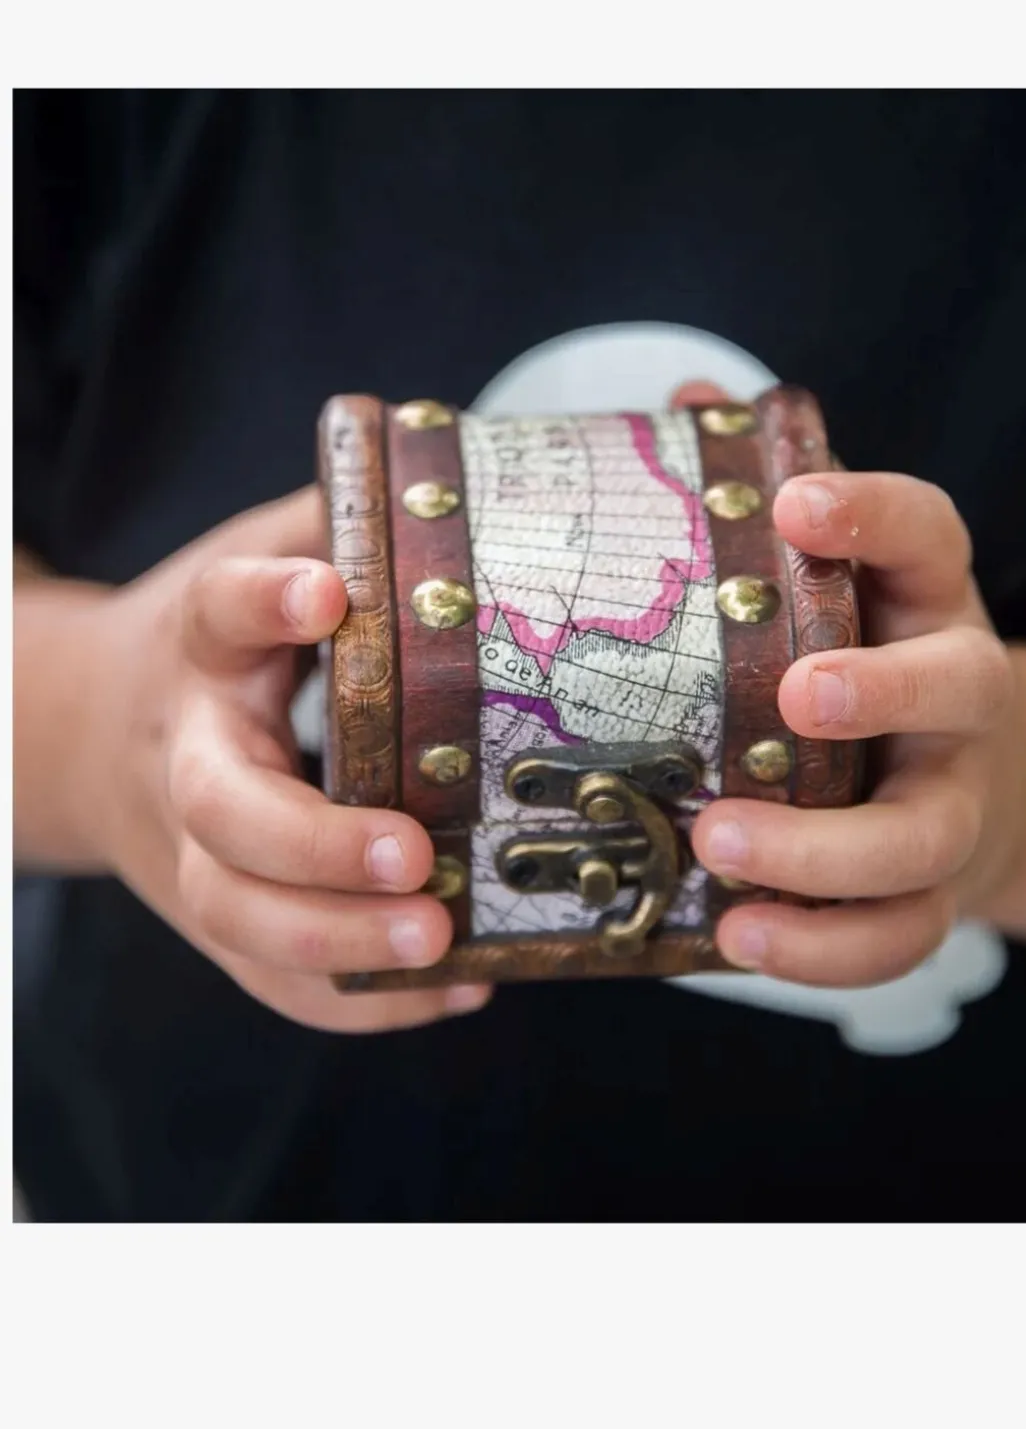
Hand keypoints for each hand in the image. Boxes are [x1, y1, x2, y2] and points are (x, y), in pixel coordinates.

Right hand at [76, 487, 490, 1030]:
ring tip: (441, 943)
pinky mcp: (220, 918)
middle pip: (222, 813)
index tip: (324, 589)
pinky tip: (459, 986)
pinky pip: (274, 980)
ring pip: (238, 916)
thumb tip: (445, 489)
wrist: (102, 729)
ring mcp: (193, 851)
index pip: (216, 614)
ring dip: (339, 941)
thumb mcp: (261, 559)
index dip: (263, 601)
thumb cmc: (217, 643)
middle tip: (415, 854)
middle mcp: (187, 756)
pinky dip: (361, 1000)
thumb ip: (335, 525)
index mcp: (201, 649)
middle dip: (314, 844)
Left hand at [674, 382, 1020, 985]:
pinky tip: (736, 938)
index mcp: (924, 598)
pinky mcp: (931, 892)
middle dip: (884, 693)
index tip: (796, 501)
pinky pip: (896, 936)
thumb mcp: (819, 575)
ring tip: (717, 846)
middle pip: (959, 687)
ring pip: (922, 838)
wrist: (953, 776)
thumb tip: (687, 399)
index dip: (873, 511)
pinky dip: (822, 949)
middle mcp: (959, 695)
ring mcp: (952, 800)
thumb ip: (759, 500)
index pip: (927, 532)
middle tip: (795, 696)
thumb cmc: (856, 653)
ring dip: (824, 853)